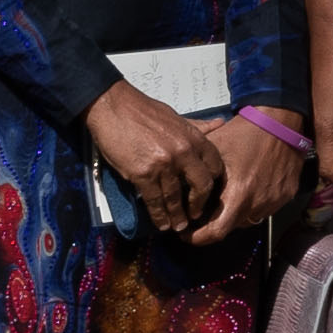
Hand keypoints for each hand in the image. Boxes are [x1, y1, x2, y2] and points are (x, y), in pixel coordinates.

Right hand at [85, 82, 220, 236]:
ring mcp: (164, 164)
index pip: (215, 165)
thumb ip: (198, 126)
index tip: (209, 193)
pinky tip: (161, 224)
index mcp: (193, 137)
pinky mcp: (142, 174)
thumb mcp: (176, 116)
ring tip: (178, 226)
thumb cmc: (143, 110)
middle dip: (199, 204)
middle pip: (201, 186)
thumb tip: (220, 124)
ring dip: (177, 216)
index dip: (214, 182)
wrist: (112, 106)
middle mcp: (183, 152)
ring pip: (175, 198)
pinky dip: (158, 215)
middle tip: (195, 214)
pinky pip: (154, 201)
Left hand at [189, 113, 308, 245]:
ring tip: (225, 199)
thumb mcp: (213, 149)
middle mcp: (258, 204)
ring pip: (248, 219)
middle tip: (201, 216)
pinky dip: (252, 204)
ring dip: (234, 215)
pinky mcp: (286, 195)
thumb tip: (175, 188)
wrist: (280, 120)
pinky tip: (247, 188)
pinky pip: (264, 208)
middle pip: (231, 227)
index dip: (198, 238)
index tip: (186, 234)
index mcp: (239, 194)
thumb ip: (194, 173)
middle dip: (213, 225)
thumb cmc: (244, 132)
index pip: (216, 232)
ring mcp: (274, 201)